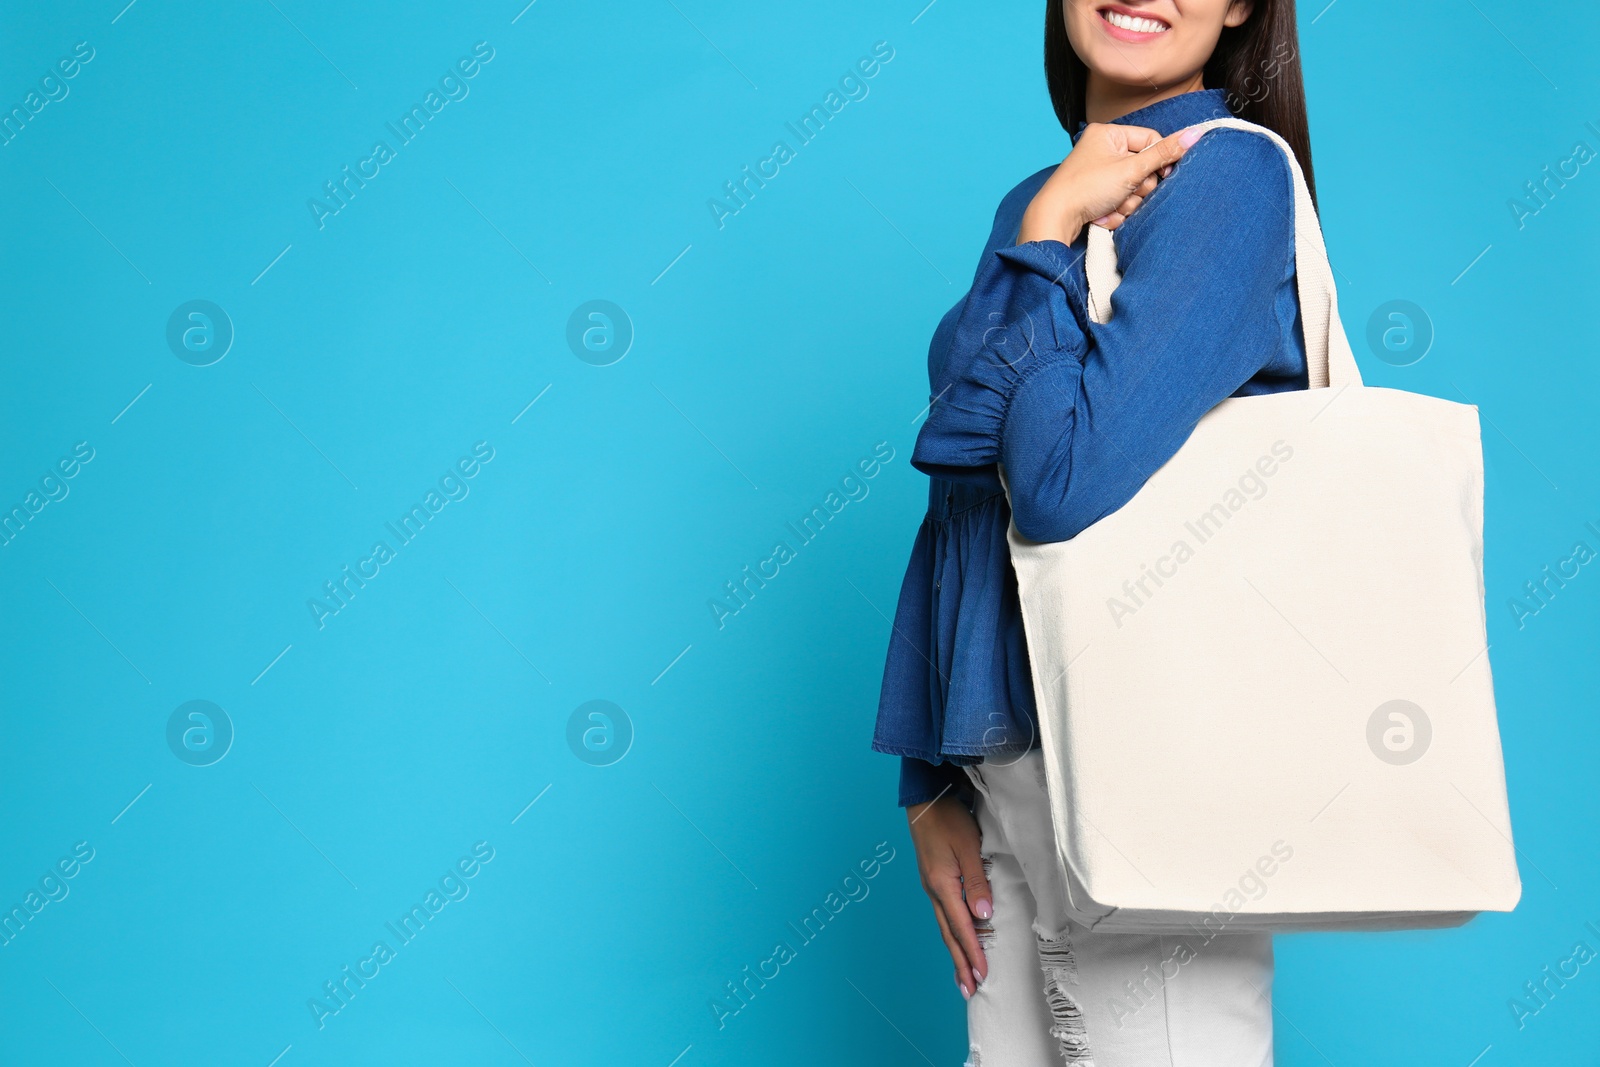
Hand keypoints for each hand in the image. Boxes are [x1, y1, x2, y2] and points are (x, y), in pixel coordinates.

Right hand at [906, 794, 991, 998]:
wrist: (925, 799)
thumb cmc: (947, 819)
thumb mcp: (967, 847)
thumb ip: (976, 881)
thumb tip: (983, 914)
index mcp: (941, 884)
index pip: (960, 927)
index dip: (972, 952)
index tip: (982, 975)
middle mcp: (934, 890)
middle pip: (949, 934)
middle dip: (960, 962)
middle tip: (970, 989)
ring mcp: (932, 885)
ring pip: (945, 926)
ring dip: (955, 951)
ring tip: (963, 975)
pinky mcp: (934, 879)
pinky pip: (944, 914)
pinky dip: (952, 933)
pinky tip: (956, 938)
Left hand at [1017, 123, 1202, 245]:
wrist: (1054, 219)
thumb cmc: (1087, 189)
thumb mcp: (1130, 170)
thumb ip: (1163, 154)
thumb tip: (1195, 135)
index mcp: (1108, 134)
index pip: (1150, 139)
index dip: (1160, 159)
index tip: (1165, 175)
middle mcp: (1102, 150)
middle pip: (1143, 168)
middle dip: (1138, 187)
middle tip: (1125, 193)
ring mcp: (1098, 173)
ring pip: (1133, 188)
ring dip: (1127, 203)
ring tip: (1110, 206)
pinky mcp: (1094, 194)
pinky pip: (1119, 201)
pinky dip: (1115, 211)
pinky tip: (1101, 215)